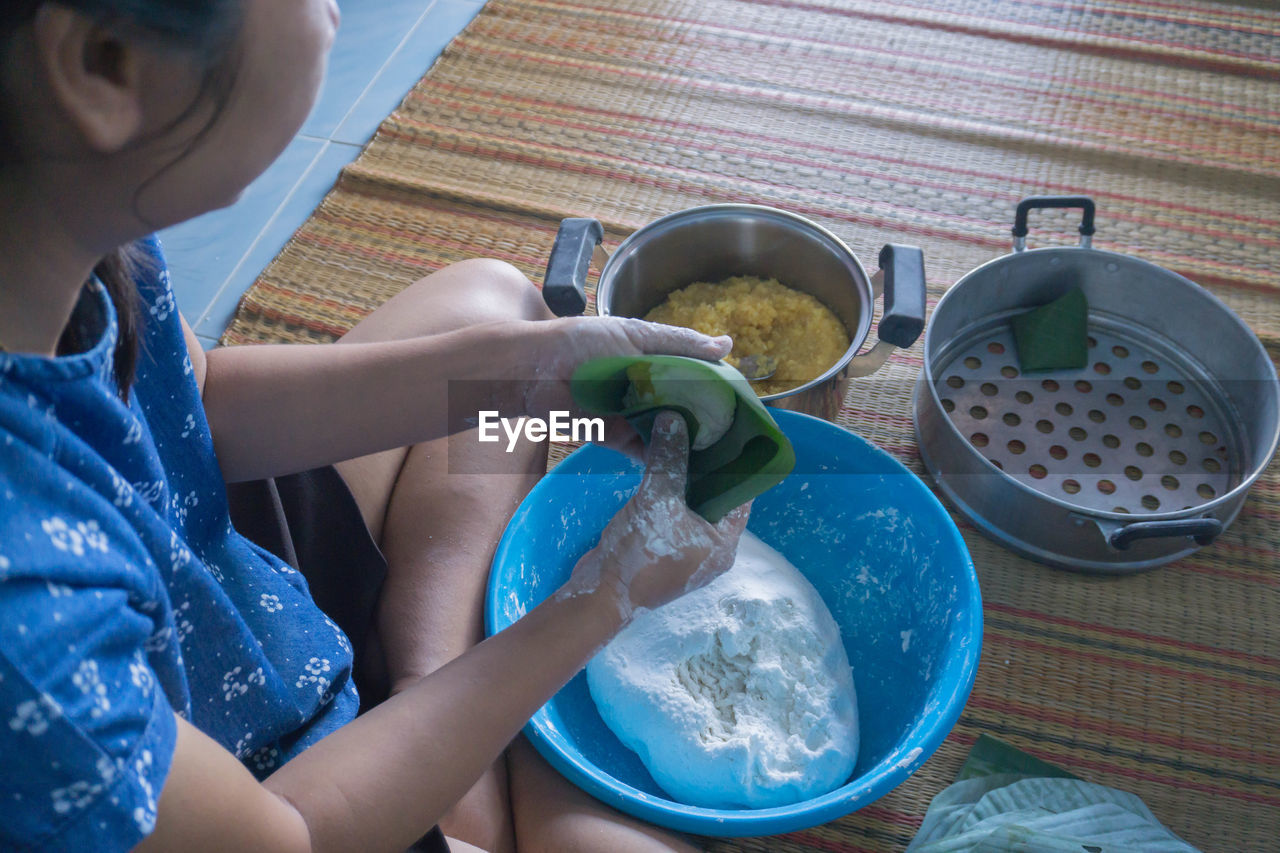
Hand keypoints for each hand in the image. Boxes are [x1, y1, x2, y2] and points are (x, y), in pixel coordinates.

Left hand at [522, 316, 731, 457]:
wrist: (534, 373)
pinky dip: (663, 459)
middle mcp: (647, 386)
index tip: (745, 400)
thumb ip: (680, 345)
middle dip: (708, 418)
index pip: (695, 371)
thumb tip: (727, 346)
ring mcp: (633, 413)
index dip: (718, 384)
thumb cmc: (582, 344)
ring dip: (689, 441)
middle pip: (685, 405)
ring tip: (721, 456)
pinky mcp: (616, 438)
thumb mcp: (635, 336)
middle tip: (738, 435)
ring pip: (668, 430)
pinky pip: (645, 451)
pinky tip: (689, 468)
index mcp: (654, 356)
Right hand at [562, 411, 750, 623]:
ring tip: (681, 438)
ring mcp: (686, 550)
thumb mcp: (657, 501)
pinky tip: (661, 464)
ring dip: (685, 477)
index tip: (726, 431)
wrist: (599, 595)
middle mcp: (711, 548)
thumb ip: (669, 460)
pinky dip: (669, 491)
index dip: (735, 463)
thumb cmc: (640, 554)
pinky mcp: (663, 549)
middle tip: (701, 428)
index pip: (741, 494)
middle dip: (706, 465)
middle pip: (715, 497)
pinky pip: (673, 513)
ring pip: (692, 504)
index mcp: (723, 543)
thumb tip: (673, 417)